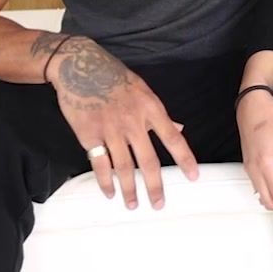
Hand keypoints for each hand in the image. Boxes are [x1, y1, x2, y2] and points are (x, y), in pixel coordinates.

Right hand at [44, 36, 197, 209]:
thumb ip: (159, 114)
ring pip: (123, 167)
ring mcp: (110, 129)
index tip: (193, 177)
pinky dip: (105, 181)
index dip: (184, 159)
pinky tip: (110, 193)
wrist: (79, 66)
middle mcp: (133, 121)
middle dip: (155, 186)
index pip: (173, 138)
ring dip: (129, 189)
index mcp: (150, 108)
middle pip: (148, 160)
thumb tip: (180, 129)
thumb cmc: (115, 77)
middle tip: (159, 204)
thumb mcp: (143, 90)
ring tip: (132, 205)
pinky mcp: (89, 134)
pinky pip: (99, 164)